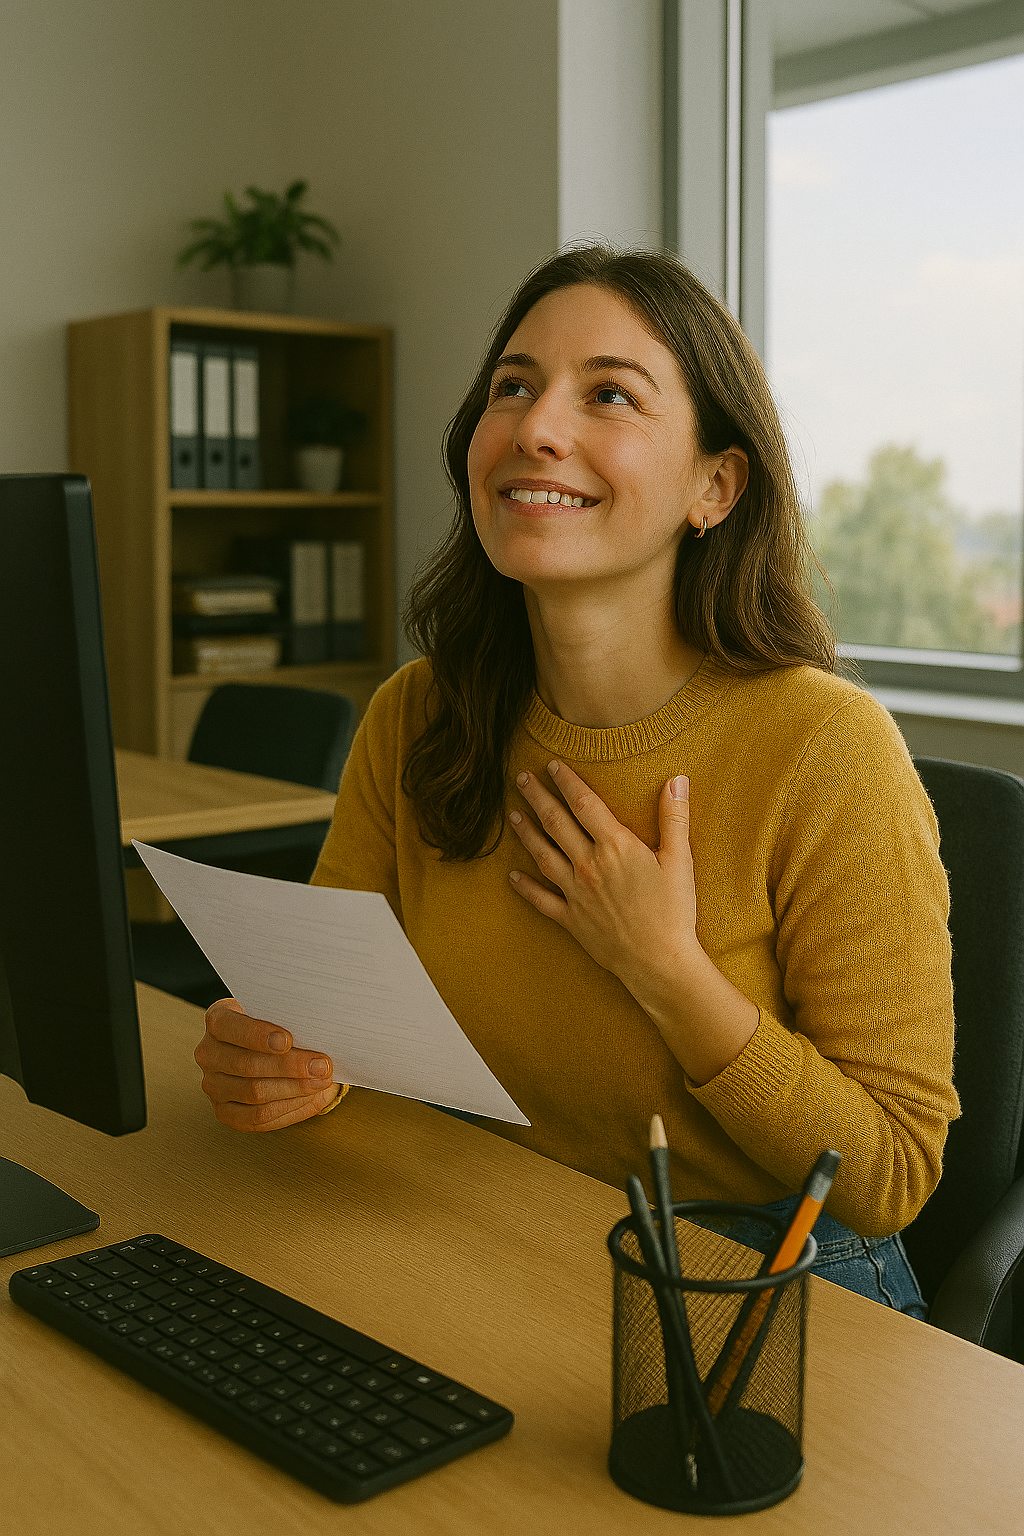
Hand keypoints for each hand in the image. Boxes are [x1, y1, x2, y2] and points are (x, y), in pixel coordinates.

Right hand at [194, 998, 340, 1130]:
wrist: (265, 1048)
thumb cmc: (276, 1026)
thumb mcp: (278, 1013)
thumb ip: (289, 1019)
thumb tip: (316, 1034)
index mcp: (218, 1020)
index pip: (230, 1027)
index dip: (258, 1035)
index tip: (287, 1040)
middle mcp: (209, 1053)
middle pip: (247, 1064)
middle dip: (289, 1066)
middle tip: (321, 1065)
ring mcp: (213, 1085)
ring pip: (254, 1093)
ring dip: (295, 1089)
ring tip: (322, 1081)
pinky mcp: (225, 1112)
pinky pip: (257, 1117)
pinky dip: (290, 1109)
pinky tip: (311, 1098)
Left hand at [508, 761, 758, 1083]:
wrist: (659, 962)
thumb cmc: (674, 912)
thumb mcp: (680, 861)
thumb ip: (674, 818)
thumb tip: (677, 779)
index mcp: (615, 846)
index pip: (585, 803)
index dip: (567, 781)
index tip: (552, 765)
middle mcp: (588, 865)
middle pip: (556, 823)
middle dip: (537, 797)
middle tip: (521, 779)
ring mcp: (575, 892)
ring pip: (543, 855)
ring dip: (526, 833)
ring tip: (512, 816)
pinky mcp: (571, 919)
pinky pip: (541, 900)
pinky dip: (524, 887)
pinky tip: (511, 876)